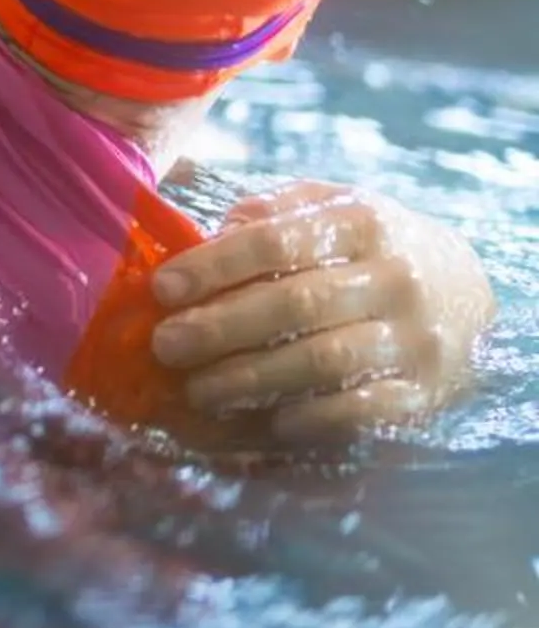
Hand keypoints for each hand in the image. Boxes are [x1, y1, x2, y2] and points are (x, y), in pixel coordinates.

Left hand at [151, 181, 495, 444]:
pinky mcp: (425, 391)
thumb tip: (208, 232)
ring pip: (323, 361)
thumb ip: (271, 211)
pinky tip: (265, 421)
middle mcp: (396, 278)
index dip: (214, 266)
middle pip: (295, 305)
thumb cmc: (368, 245)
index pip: (276, 241)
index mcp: (364, 222)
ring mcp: (415, 338)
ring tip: (197, 389)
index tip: (162, 289)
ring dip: (251, 379)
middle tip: (165, 345)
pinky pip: (361, 411)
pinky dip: (309, 418)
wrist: (465, 291)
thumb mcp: (329, 206)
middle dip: (220, 328)